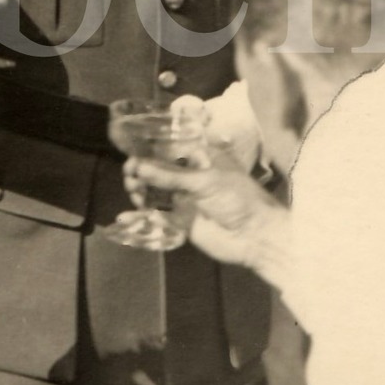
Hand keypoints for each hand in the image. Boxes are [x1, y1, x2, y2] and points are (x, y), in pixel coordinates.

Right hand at [122, 156, 290, 288]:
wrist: (255, 237)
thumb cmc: (237, 198)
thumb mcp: (204, 181)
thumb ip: (169, 176)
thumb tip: (137, 166)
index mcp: (201, 158)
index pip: (169, 148)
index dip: (148, 150)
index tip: (130, 152)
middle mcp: (190, 176)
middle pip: (158, 170)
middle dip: (141, 171)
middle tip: (130, 175)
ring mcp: (185, 198)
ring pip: (155, 191)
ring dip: (140, 190)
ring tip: (134, 192)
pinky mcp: (181, 220)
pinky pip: (158, 215)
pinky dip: (143, 215)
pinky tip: (128, 217)